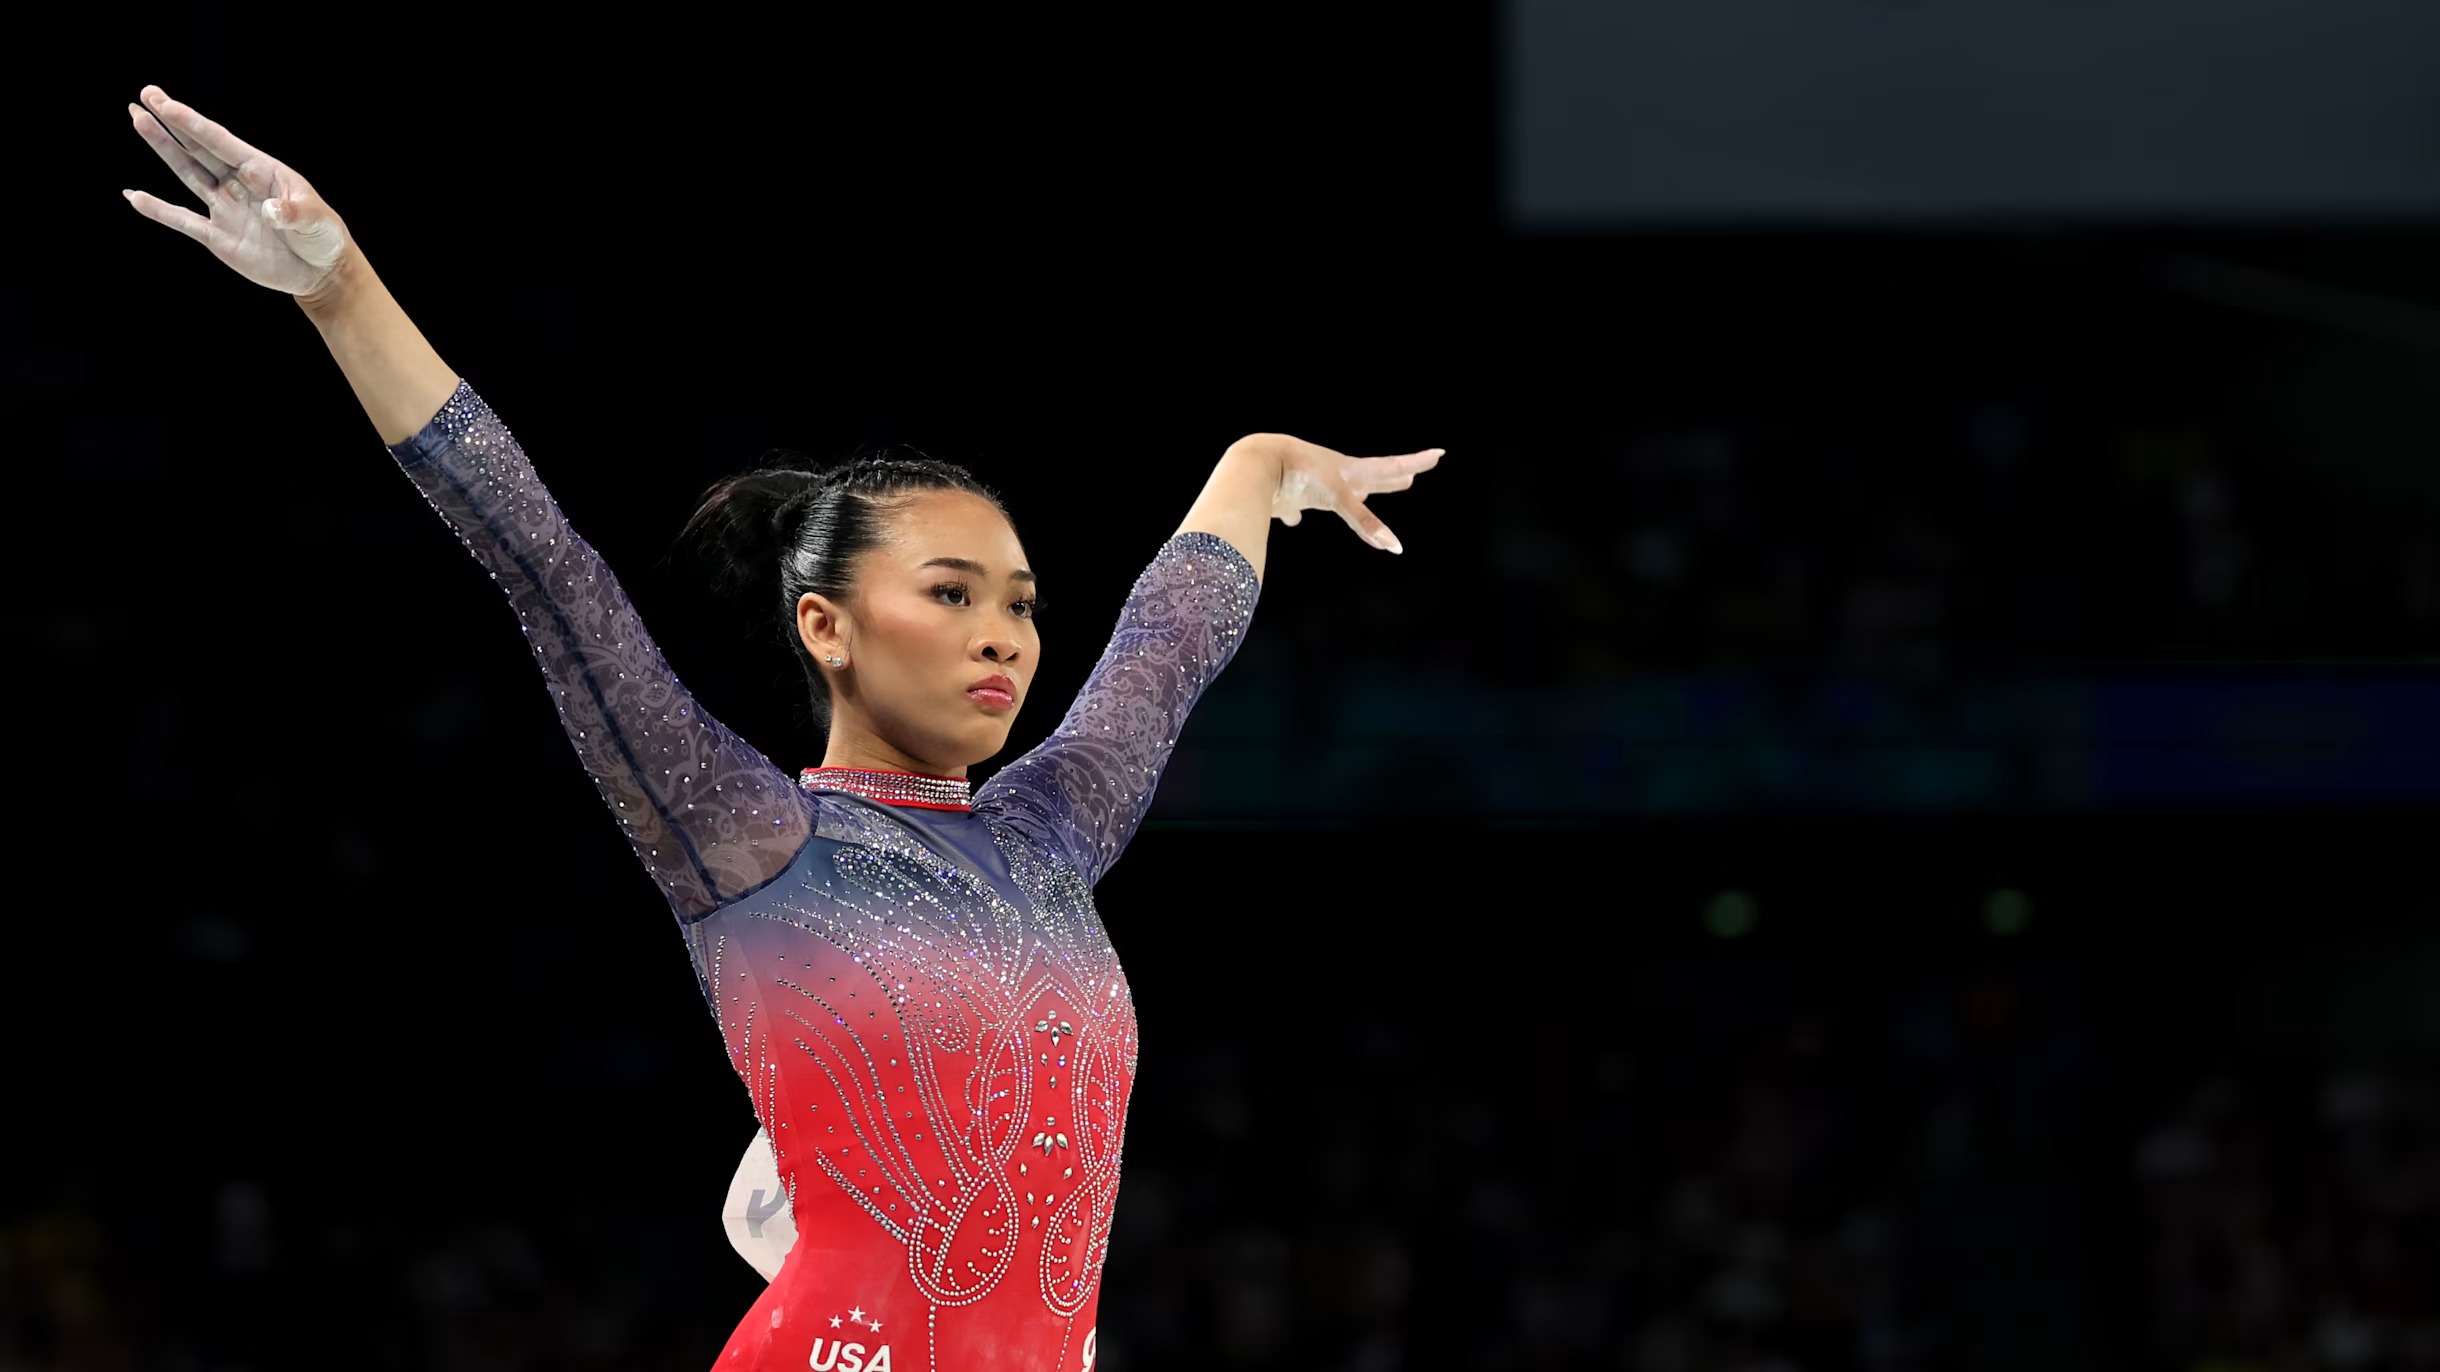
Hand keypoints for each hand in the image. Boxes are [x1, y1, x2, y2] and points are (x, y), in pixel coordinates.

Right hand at [122, 85, 354, 300]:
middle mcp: (238, 183)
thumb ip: (294, 213)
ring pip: (188, 173)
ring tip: (138, 122)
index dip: (192, 124)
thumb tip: (272, 212)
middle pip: (198, 149)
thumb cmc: (323, 236)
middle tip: (144, 96)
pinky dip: (158, 210)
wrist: (321, 272)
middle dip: (171, 124)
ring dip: (163, 150)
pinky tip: (133, 197)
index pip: (221, 142)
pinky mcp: (218, 237)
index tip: (165, 103)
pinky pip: (183, 221)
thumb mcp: (316, 219)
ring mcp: (226, 208)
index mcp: (262, 171)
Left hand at [1266, 435, 1442, 553]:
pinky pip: (1295, 507)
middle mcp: (1334, 475)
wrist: (1257, 463)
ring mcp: (1309, 484)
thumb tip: (1395, 547)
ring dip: (1352, 495)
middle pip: (1370, 477)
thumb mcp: (1338, 498)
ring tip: (1363, 492)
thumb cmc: (1302, 473)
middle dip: (1391, 478)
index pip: (1391, 467)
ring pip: (1336, 492)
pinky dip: (1296, 513)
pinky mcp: (1285, 496)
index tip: (1438, 453)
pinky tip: (1294, 518)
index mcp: (1351, 471)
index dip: (1416, 462)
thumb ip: (1365, 523)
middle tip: (1410, 475)